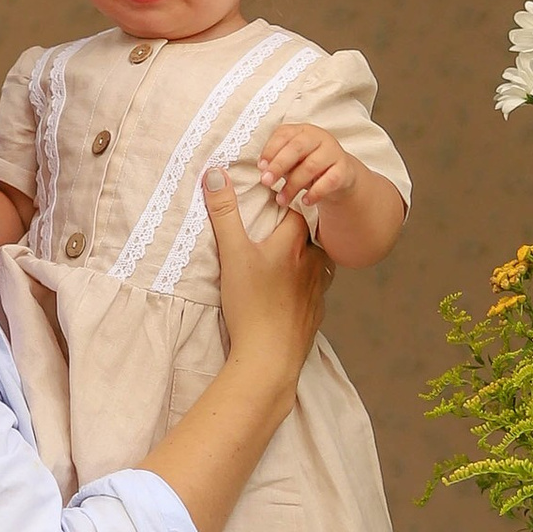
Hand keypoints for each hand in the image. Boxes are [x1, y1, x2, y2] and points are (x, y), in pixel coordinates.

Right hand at [204, 164, 327, 394]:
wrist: (270, 358)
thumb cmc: (251, 304)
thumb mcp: (232, 254)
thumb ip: (224, 213)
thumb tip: (215, 173)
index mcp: (294, 245)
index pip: (296, 213)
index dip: (285, 206)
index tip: (272, 204)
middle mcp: (312, 264)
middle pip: (309, 238)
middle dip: (294, 234)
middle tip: (272, 234)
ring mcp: (317, 292)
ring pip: (317, 265)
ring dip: (303, 261)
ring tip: (283, 263)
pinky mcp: (315, 315)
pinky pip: (314, 293)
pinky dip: (304, 289)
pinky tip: (288, 296)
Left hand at [259, 122, 360, 223]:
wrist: (338, 175)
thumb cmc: (307, 165)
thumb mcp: (292, 160)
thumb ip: (278, 160)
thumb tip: (263, 169)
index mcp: (301, 131)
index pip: (283, 134)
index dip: (270, 150)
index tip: (260, 167)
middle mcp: (318, 137)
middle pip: (296, 148)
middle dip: (278, 165)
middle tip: (265, 182)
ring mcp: (333, 152)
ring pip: (311, 166)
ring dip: (293, 185)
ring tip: (281, 200)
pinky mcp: (344, 169)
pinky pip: (329, 181)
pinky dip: (315, 192)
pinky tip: (305, 201)